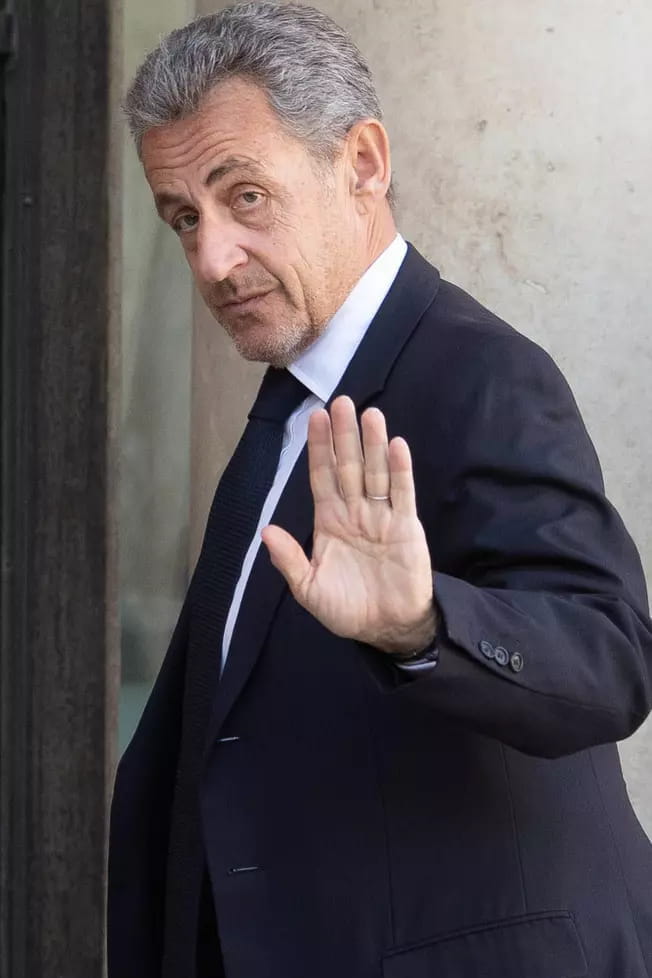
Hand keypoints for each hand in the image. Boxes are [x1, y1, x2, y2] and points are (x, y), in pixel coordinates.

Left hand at [261, 396, 436, 654]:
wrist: (387, 628)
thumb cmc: (346, 609)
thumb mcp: (309, 589)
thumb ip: (290, 559)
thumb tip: (265, 532)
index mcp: (329, 522)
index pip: (322, 477)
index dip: (318, 448)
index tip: (315, 418)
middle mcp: (354, 512)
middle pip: (348, 466)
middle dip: (344, 435)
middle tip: (341, 401)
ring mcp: (382, 516)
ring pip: (375, 472)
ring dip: (373, 444)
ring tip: (370, 414)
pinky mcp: (406, 527)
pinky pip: (402, 493)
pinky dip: (400, 470)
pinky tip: (397, 446)